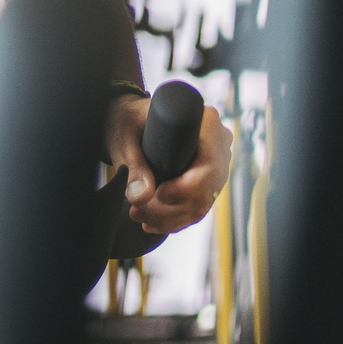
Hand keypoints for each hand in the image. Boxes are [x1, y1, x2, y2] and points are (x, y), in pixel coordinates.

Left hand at [107, 93, 232, 233]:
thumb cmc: (128, 121)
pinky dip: (174, 220)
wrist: (131, 121)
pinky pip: (197, 208)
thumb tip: (141, 196)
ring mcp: (216, 164)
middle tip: (136, 210)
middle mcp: (218, 144)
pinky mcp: (207, 180)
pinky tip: (151, 222)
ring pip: (201, 204)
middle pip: (206, 190)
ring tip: (138, 214)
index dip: (187, 188)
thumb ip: (133, 166)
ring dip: (168, 218)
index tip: (158, 194)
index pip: (210, 165)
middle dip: (170, 209)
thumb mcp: (124, 140)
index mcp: (204, 123)